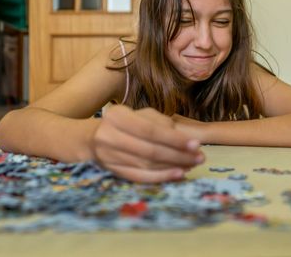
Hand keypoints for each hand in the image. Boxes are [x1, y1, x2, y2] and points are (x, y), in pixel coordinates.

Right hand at [90, 105, 204, 182]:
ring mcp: (108, 156)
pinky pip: (139, 177)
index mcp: (117, 116)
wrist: (90, 138)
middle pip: (150, 150)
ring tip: (192, 165)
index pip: (151, 130)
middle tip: (200, 157)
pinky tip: (177, 175)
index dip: (175, 139)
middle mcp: (109, 136)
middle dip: (178, 155)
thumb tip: (184, 137)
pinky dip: (160, 177)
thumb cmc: (123, 123)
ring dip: (173, 167)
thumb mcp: (139, 114)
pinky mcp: (112, 171)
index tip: (196, 144)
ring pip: (146, 165)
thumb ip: (160, 122)